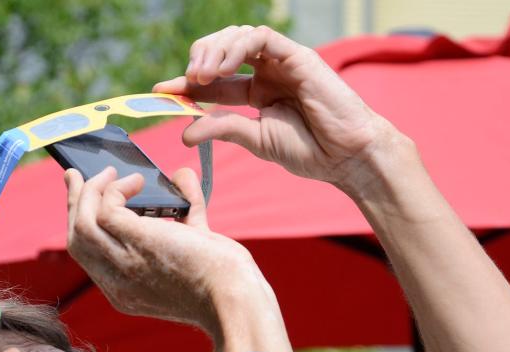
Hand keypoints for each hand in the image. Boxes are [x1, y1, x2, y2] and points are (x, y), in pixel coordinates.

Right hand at [65, 166, 275, 340]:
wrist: (236, 300)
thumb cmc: (226, 280)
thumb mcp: (196, 246)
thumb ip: (188, 211)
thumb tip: (181, 175)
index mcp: (126, 292)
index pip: (90, 257)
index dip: (83, 225)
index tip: (88, 200)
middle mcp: (116, 284)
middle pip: (76, 240)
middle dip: (73, 203)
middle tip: (77, 176)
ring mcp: (122, 266)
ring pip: (82, 223)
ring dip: (89, 191)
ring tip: (108, 172)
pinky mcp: (136, 244)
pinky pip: (105, 209)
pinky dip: (116, 188)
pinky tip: (136, 181)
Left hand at [153, 25, 400, 188]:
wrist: (347, 155)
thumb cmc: (311, 150)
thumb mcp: (256, 140)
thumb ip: (223, 129)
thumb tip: (185, 133)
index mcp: (257, 92)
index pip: (214, 81)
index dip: (186, 84)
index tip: (162, 92)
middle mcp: (267, 72)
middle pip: (221, 51)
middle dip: (197, 61)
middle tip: (185, 84)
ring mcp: (281, 61)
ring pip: (237, 36)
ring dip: (212, 52)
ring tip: (200, 77)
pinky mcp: (296, 54)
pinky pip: (259, 37)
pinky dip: (236, 48)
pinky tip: (222, 69)